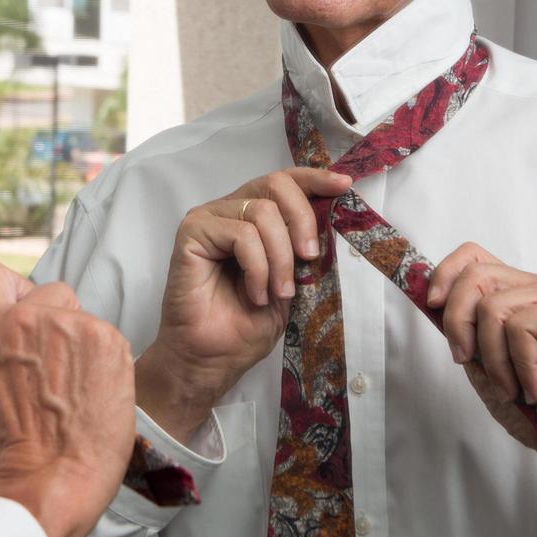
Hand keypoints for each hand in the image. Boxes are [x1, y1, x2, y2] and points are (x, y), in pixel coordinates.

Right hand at [0, 262, 135, 536]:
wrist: (53, 479)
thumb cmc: (16, 452)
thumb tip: (2, 343)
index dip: (13, 288)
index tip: (23, 304)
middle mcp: (28, 320)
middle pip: (49, 292)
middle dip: (56, 319)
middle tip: (59, 363)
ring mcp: (72, 326)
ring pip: (82, 317)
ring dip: (82, 345)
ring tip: (76, 390)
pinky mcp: (108, 339)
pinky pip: (108, 338)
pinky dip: (106, 361)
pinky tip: (96, 394)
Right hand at [134, 168, 352, 442]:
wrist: (212, 358)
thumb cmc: (246, 325)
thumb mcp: (291, 282)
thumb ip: (304, 249)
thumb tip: (333, 221)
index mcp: (252, 217)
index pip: (284, 181)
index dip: (315, 178)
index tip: (344, 186)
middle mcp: (229, 210)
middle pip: (275, 184)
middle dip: (302, 219)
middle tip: (310, 256)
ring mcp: (209, 218)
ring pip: (262, 212)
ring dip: (280, 258)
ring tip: (277, 292)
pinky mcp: (192, 232)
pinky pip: (241, 234)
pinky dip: (257, 267)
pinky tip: (255, 294)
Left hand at [427, 241, 536, 536]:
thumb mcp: (486, 362)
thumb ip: (467, 329)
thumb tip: (431, 301)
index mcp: (521, 292)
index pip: (474, 257)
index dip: (446, 273)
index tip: (432, 305)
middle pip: (476, 275)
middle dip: (458, 322)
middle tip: (465, 360)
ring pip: (494, 307)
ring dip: (492, 358)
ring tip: (510, 387)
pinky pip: (521, 328)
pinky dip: (519, 366)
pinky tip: (535, 387)